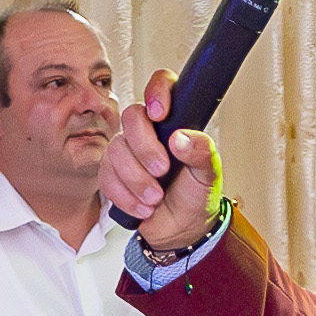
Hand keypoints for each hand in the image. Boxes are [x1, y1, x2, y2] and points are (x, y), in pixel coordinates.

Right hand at [99, 68, 222, 259]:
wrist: (182, 229)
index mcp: (174, 122)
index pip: (162, 86)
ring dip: (136, 180)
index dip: (157, 92)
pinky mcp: (112, 173)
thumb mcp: (209, 174)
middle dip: (145, 149)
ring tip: (156, 199)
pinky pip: (107, 177)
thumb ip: (202, 152)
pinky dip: (126, 196)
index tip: (160, 114)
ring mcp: (127, 151)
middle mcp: (148, 131)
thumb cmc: (196, 195)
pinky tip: (143, 207)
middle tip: (162, 171)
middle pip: (131, 118)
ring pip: (116, 151)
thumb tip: (181, 139)